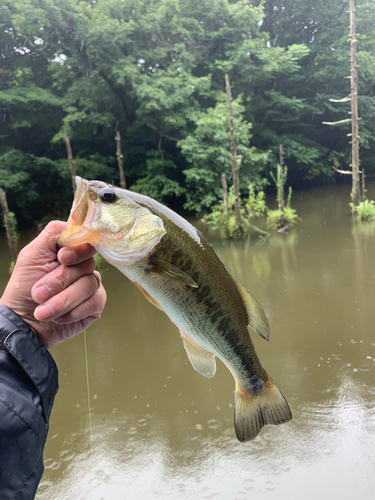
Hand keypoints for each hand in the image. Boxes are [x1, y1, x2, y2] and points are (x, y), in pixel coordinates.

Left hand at [0, 221, 106, 347]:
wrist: (23, 324)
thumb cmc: (23, 289)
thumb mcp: (31, 256)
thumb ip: (52, 235)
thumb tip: (76, 224)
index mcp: (68, 251)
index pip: (85, 240)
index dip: (77, 249)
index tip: (62, 258)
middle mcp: (82, 265)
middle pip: (87, 264)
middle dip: (60, 281)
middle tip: (38, 293)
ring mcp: (90, 284)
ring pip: (89, 284)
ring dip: (62, 301)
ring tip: (43, 312)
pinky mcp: (95, 304)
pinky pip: (94, 301)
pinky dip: (73, 311)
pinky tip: (59, 317)